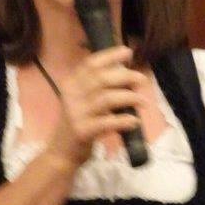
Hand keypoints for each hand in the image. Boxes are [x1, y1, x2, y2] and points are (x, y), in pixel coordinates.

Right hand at [46, 46, 147, 166]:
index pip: (90, 64)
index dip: (110, 55)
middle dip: (126, 76)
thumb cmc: (77, 123)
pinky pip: (107, 122)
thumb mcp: (80, 100)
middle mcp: (72, 95)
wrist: (61, 152)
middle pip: (101, 79)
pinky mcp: (82, 131)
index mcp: (71, 84)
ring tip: (142, 101)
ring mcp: (76, 114)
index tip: (128, 53)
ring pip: (106, 99)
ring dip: (129, 98)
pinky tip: (134, 121)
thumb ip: (96, 86)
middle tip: (142, 80)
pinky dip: (124, 120)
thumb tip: (126, 73)